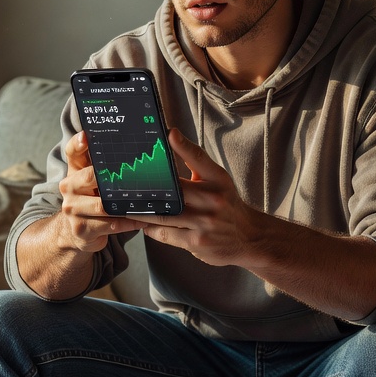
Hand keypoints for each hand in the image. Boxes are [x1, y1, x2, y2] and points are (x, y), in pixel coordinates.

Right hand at [54, 130, 139, 252]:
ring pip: (102, 205)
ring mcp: (72, 209)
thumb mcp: (93, 180)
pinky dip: (128, 222)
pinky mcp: (81, 229)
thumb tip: (131, 144)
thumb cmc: (91, 199)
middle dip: (111, 178)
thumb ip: (103, 164)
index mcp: (73, 171)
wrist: (75, 231)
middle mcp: (68, 187)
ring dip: (126, 205)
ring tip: (146, 202)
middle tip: (134, 176)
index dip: (78, 143)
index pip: (72, 152)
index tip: (86, 136)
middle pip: (89, 177)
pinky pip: (110, 225)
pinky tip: (141, 220)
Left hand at [137, 128, 266, 267]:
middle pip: (173, 189)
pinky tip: (143, 225)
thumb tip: (171, 138)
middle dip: (148, 187)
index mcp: (218, 179)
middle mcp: (213, 199)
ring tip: (126, 207)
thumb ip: (196, 164)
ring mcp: (205, 222)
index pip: (199, 157)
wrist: (249, 237)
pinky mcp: (197, 242)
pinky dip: (152, 229)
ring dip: (142, 212)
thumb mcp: (219, 181)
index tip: (168, 134)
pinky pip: (166, 234)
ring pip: (164, 214)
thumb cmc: (227, 205)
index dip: (183, 145)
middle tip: (126, 183)